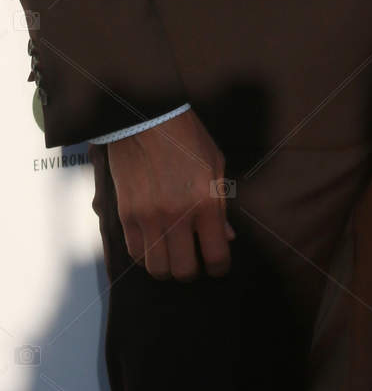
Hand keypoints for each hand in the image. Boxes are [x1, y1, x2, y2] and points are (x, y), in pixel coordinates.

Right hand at [107, 108, 235, 279]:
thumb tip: (226, 237)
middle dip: (193, 271)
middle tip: (195, 260)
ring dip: (168, 267)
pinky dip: (147, 256)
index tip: (218, 266)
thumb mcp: (215, 165)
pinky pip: (135, 254)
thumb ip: (221, 205)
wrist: (145, 119)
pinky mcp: (126, 215)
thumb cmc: (187, 137)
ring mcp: (148, 218)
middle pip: (184, 271)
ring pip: (157, 269)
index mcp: (205, 201)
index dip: (219, 268)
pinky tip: (155, 244)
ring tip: (174, 255)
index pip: (216, 255)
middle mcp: (177, 215)